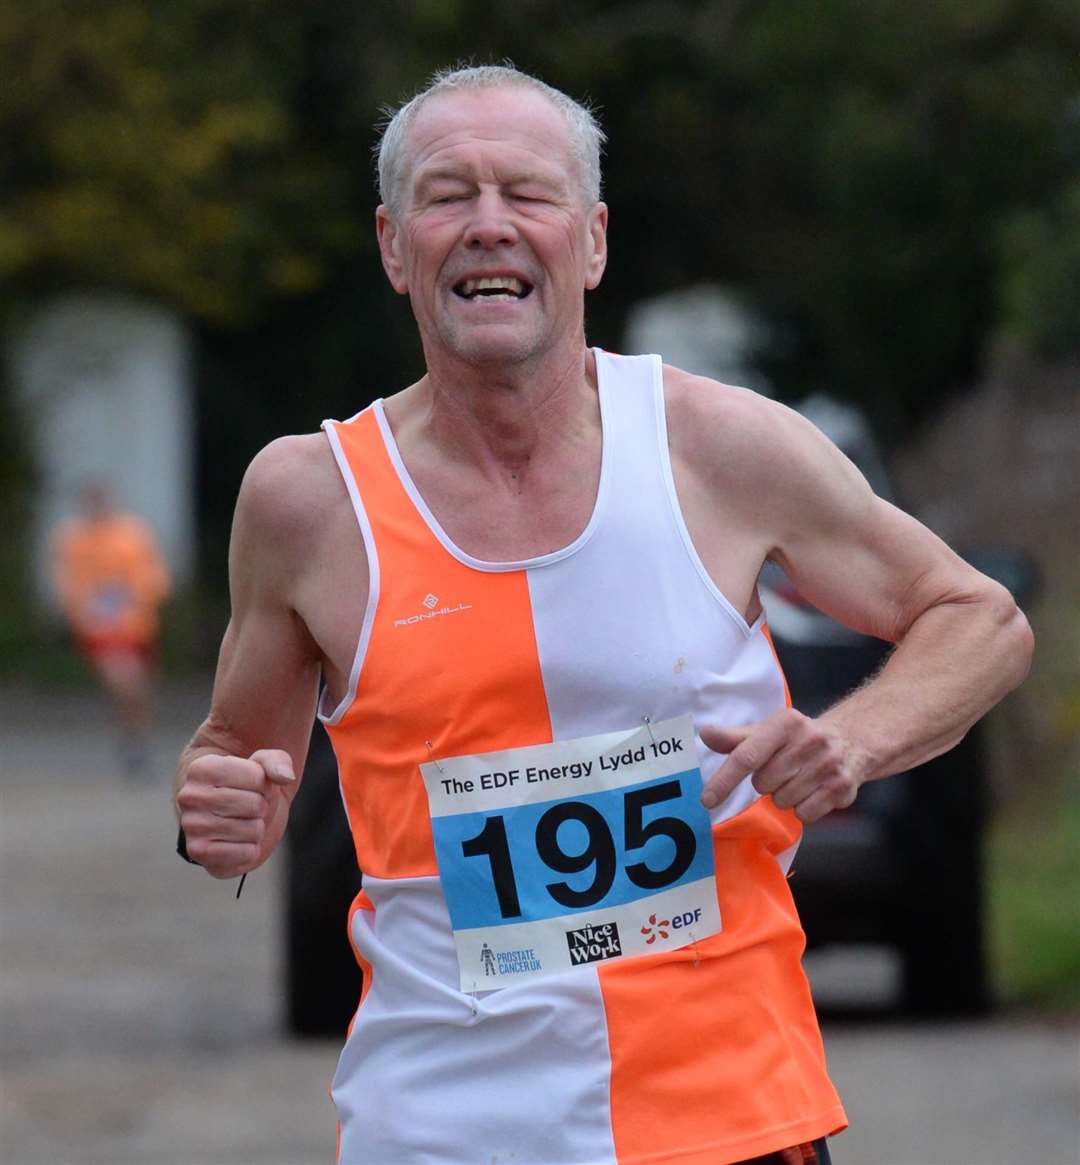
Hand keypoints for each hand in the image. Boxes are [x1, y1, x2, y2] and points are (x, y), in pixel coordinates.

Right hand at [176, 749, 294, 878]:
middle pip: (256, 805)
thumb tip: (286, 776)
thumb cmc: (247, 786)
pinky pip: (247, 853)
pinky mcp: (199, 852)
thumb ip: (277, 762)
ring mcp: (192, 825)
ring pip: (254, 829)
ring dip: (257, 827)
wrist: (230, 816)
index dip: (265, 783)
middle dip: (262, 806)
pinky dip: (251, 849)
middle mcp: (190, 796)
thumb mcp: (263, 765)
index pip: (257, 776)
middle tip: (248, 806)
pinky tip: (237, 840)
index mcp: (202, 768)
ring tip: (242, 821)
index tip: (252, 785)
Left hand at [700, 709, 863, 822]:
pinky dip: (803, 808)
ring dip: (784, 796)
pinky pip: (804, 814)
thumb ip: (736, 738)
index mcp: (785, 723)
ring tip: (799, 778)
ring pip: (782, 801)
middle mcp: (809, 741)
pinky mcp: (841, 788)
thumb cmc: (798, 738)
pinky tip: (812, 790)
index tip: (706, 800)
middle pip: (763, 784)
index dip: (724, 780)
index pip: (746, 756)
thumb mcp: (768, 731)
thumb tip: (705, 734)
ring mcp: (828, 765)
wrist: (851, 741)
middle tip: (782, 769)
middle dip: (766, 782)